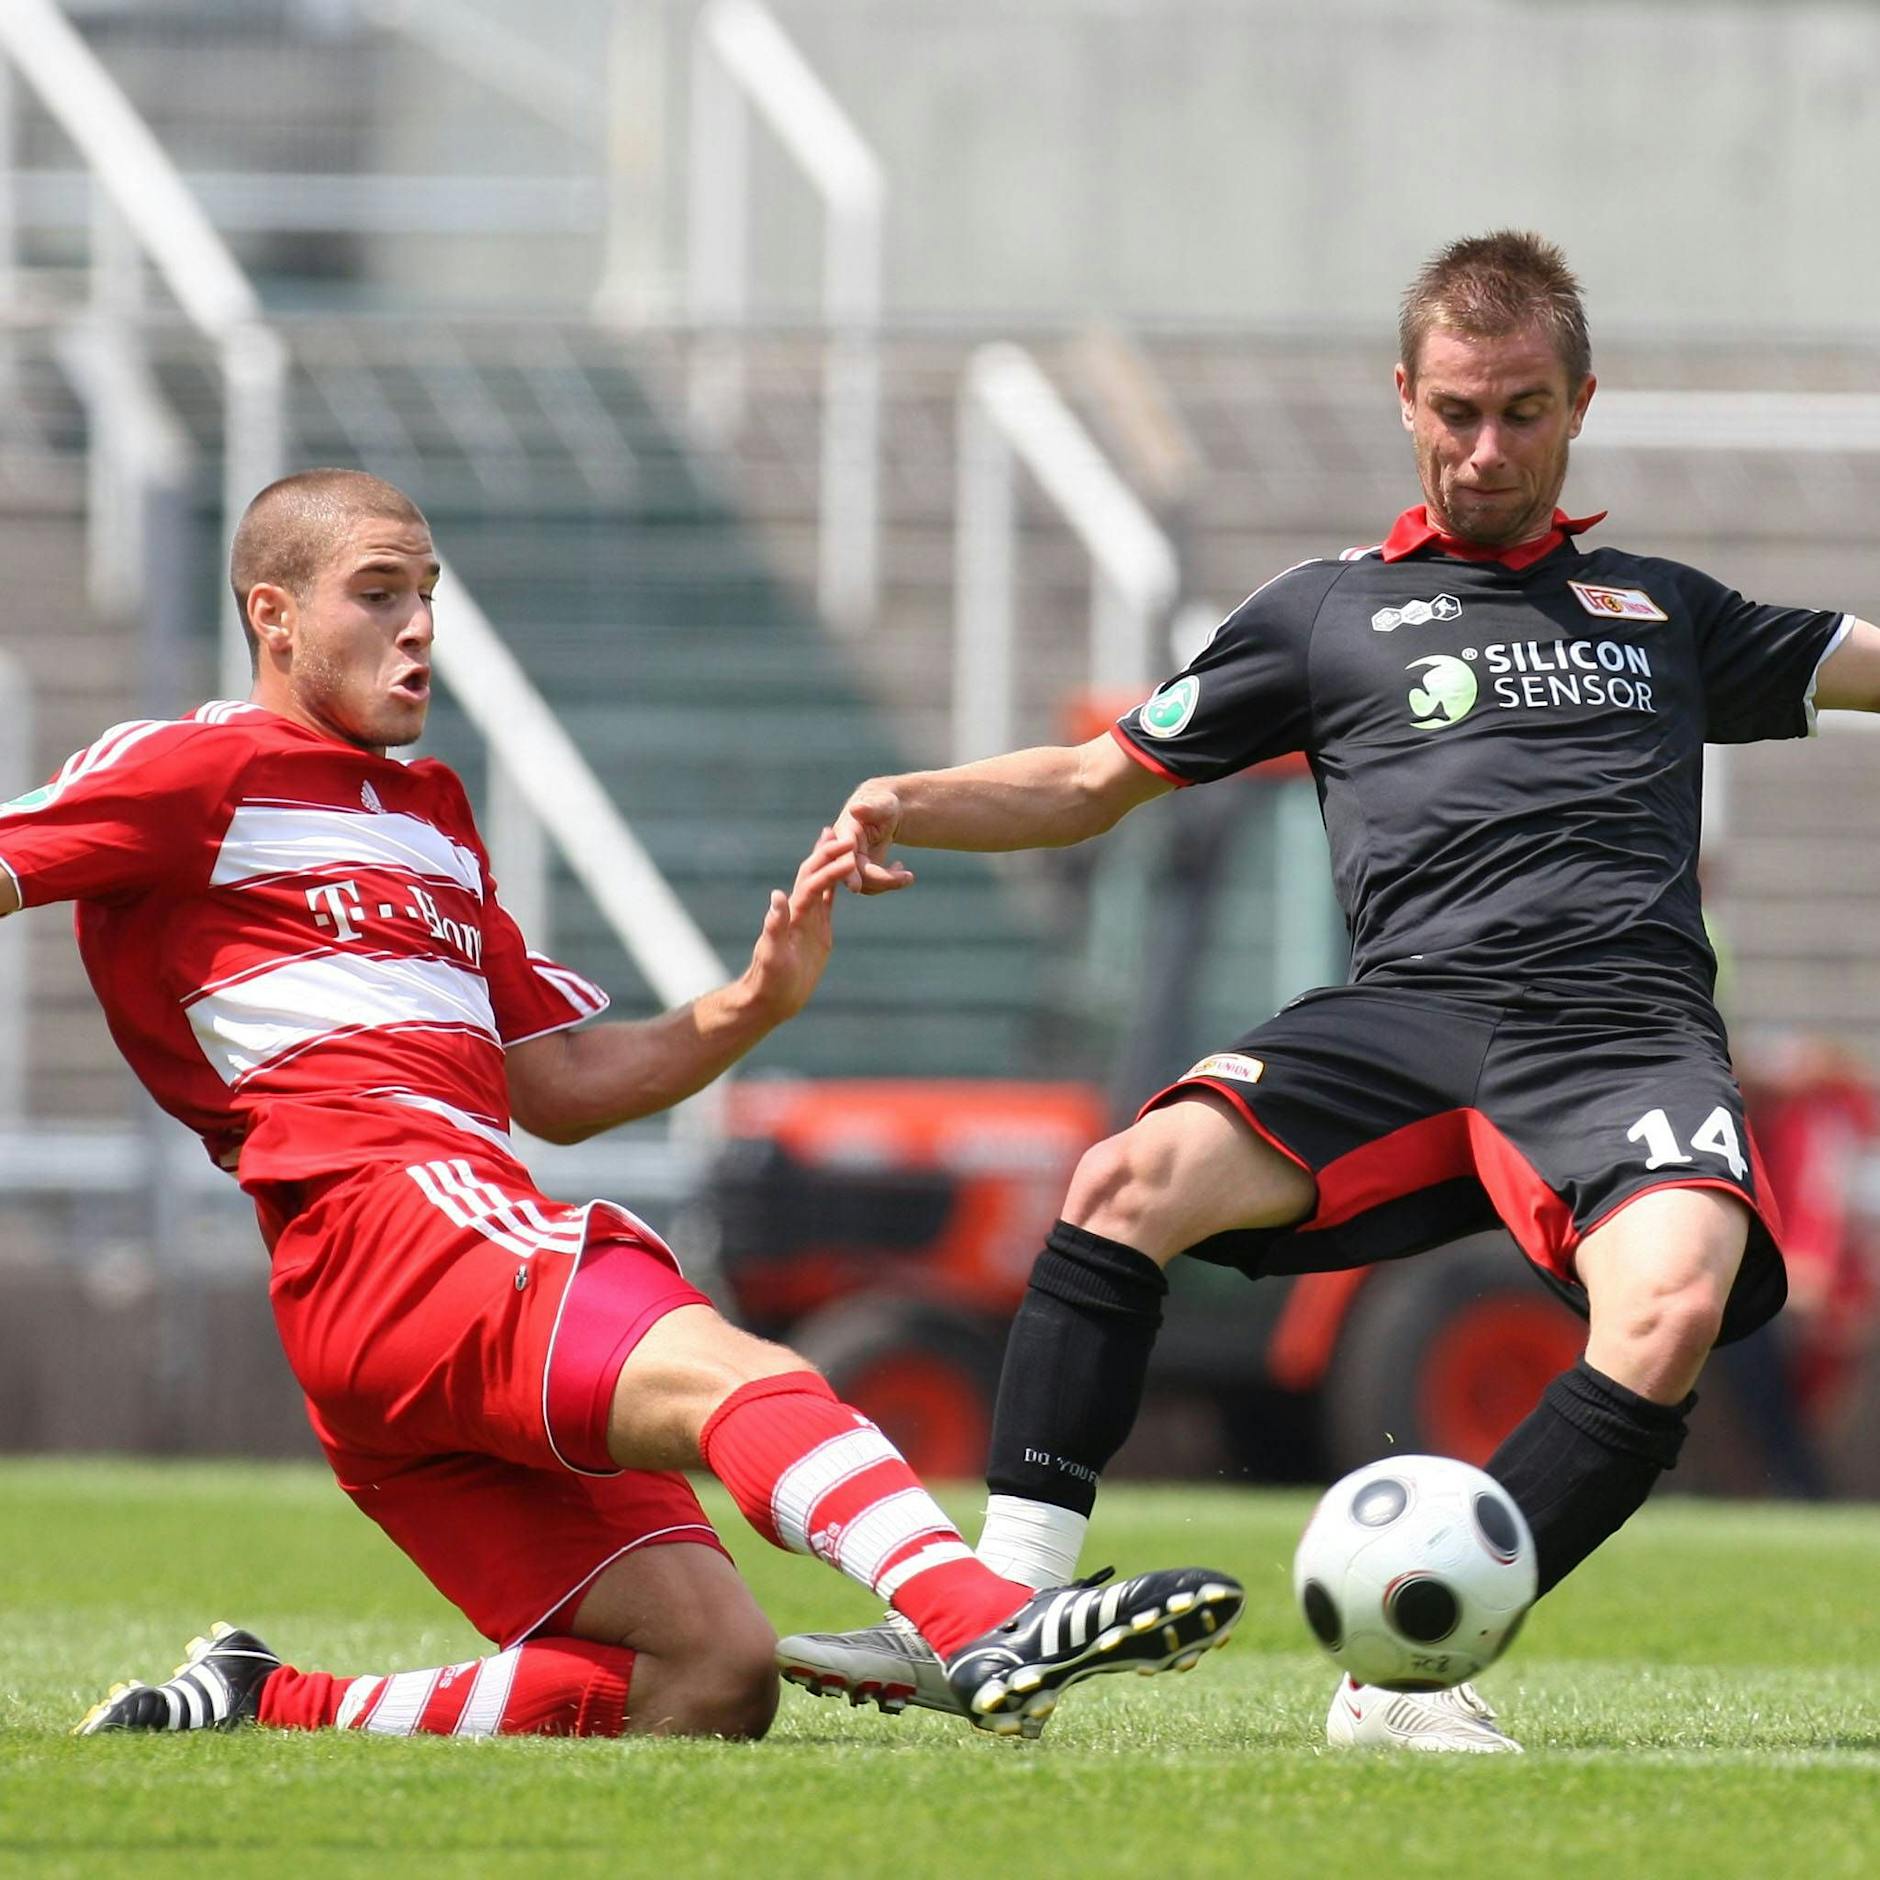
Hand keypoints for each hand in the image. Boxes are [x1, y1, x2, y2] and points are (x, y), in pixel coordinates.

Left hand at [741, 825, 856, 1023]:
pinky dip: (834, 886)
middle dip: (828, 854)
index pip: (812, 883)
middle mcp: (800, 912)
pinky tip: (842, 876)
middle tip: (847, 833)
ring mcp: (809, 920)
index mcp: (793, 915)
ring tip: (838, 840)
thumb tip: (777, 895)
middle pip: (814, 874)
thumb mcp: (773, 955)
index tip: (847, 851)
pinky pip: (827, 903)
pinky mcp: (817, 932)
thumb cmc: (769, 981)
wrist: (769, 999)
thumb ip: (774, 926)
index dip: (828, 866)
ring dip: (828, 861)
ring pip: (821, 883)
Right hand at [836, 781, 916, 894]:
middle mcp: (842, 850)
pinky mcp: (861, 872)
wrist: (884, 812)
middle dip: (881, 880)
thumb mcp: (882, 804)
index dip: (847, 871)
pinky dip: (889, 882)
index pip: (842, 854)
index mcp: (843, 832)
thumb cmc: (883, 804)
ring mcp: (851, 863)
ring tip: (908, 876)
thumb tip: (856, 809)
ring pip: (864, 885)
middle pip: (855, 875)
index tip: (854, 888)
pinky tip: (899, 867)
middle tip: (909, 877)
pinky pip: (872, 886)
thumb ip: (871, 808)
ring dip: (888, 883)